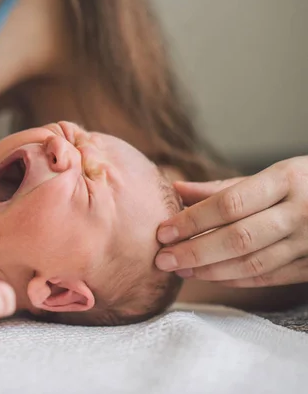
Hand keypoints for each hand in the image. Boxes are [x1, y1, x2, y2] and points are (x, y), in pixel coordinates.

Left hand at [154, 157, 307, 287]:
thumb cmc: (306, 183)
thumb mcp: (273, 175)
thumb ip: (224, 187)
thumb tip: (176, 189)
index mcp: (288, 179)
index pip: (230, 204)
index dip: (193, 220)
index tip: (162, 230)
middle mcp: (302, 212)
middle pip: (238, 238)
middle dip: (194, 251)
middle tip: (162, 259)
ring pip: (253, 263)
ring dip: (210, 270)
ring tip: (179, 269)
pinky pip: (270, 277)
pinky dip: (235, 280)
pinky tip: (209, 277)